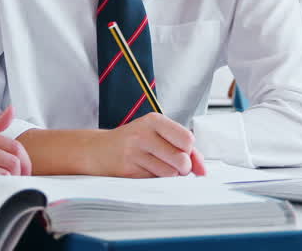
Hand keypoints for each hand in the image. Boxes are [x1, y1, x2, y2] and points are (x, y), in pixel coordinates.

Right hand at [92, 113, 207, 177]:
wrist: (99, 150)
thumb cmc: (134, 142)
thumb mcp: (158, 135)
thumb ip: (184, 148)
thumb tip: (203, 170)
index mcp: (154, 120)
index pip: (187, 139)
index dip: (189, 151)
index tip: (181, 152)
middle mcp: (143, 134)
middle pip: (181, 159)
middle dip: (182, 167)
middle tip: (173, 164)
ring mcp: (134, 152)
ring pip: (170, 173)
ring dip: (169, 176)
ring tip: (157, 167)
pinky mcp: (128, 170)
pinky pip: (155, 181)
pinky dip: (156, 180)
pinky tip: (146, 171)